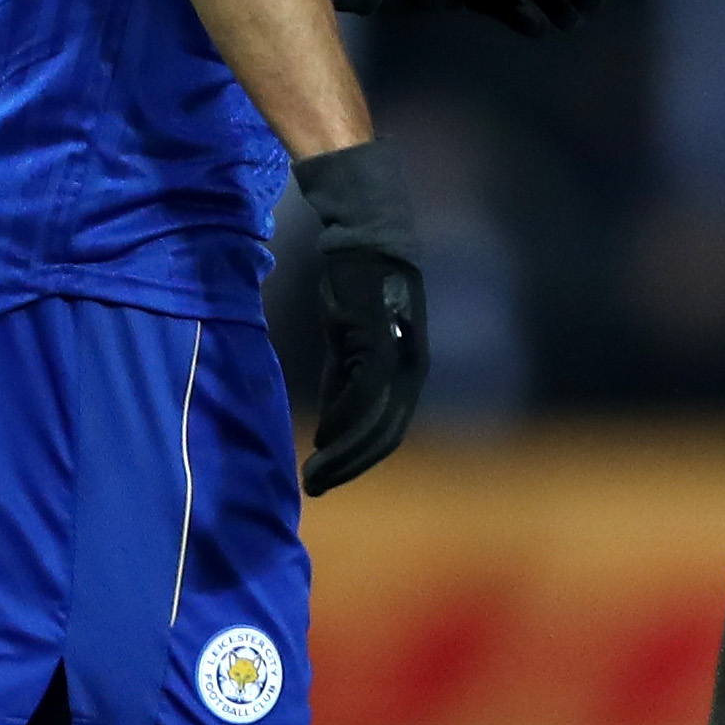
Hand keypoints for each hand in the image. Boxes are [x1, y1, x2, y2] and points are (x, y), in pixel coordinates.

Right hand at [290, 140, 426, 494]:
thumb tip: (332, 427)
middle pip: (385, 433)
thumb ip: (343, 380)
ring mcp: (396, 351)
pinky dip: (344, 418)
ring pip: (374, 419)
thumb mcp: (348, 341)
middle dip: (351, 465)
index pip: (390, 431)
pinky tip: (321, 437)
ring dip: (344, 452)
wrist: (361, 238)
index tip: (329, 478)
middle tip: (316, 485)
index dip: (361, 460)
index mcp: (409, 371)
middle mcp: (410, 366)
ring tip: (315, 472)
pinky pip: (362, 390)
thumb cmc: (355, 289)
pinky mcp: (375, 335)